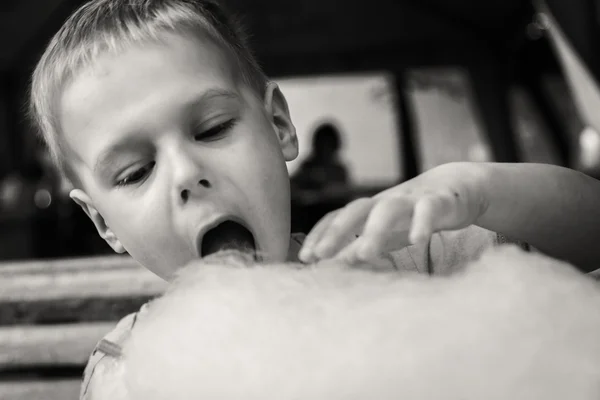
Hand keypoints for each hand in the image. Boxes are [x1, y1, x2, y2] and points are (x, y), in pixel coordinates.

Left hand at [298, 162, 488, 263]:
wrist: (458, 186)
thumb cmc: (414, 213)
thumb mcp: (385, 232)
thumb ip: (360, 245)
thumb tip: (331, 264)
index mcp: (370, 209)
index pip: (337, 217)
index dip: (320, 235)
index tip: (305, 258)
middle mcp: (385, 201)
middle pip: (356, 210)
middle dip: (335, 232)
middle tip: (319, 256)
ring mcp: (412, 199)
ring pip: (388, 209)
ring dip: (374, 231)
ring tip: (364, 255)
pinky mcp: (439, 200)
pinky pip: (428, 209)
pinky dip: (421, 223)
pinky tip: (416, 241)